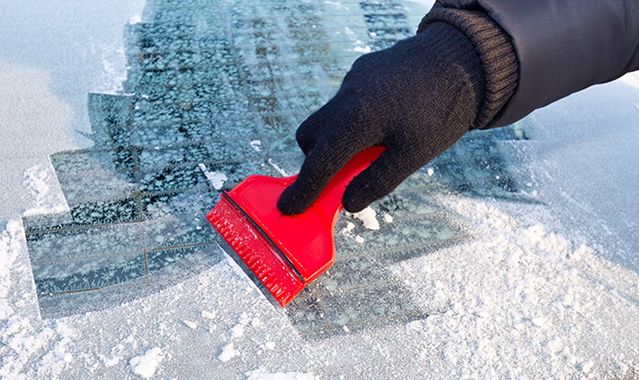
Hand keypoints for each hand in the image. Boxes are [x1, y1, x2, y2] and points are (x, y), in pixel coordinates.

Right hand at [277, 23, 484, 214]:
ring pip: (327, 117)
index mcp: (357, 120)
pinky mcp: (362, 71)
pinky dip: (352, 120)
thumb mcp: (414, 154)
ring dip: (336, 140)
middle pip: (310, 136)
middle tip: (342, 176)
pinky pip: (344, 101)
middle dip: (317, 160)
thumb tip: (348, 204)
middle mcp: (346, 96)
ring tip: (372, 148)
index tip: (289, 208)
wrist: (464, 57)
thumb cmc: (443, 110)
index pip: (319, 163)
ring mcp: (353, 80)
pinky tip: (384, 121)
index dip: (304, 190)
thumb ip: (378, 181)